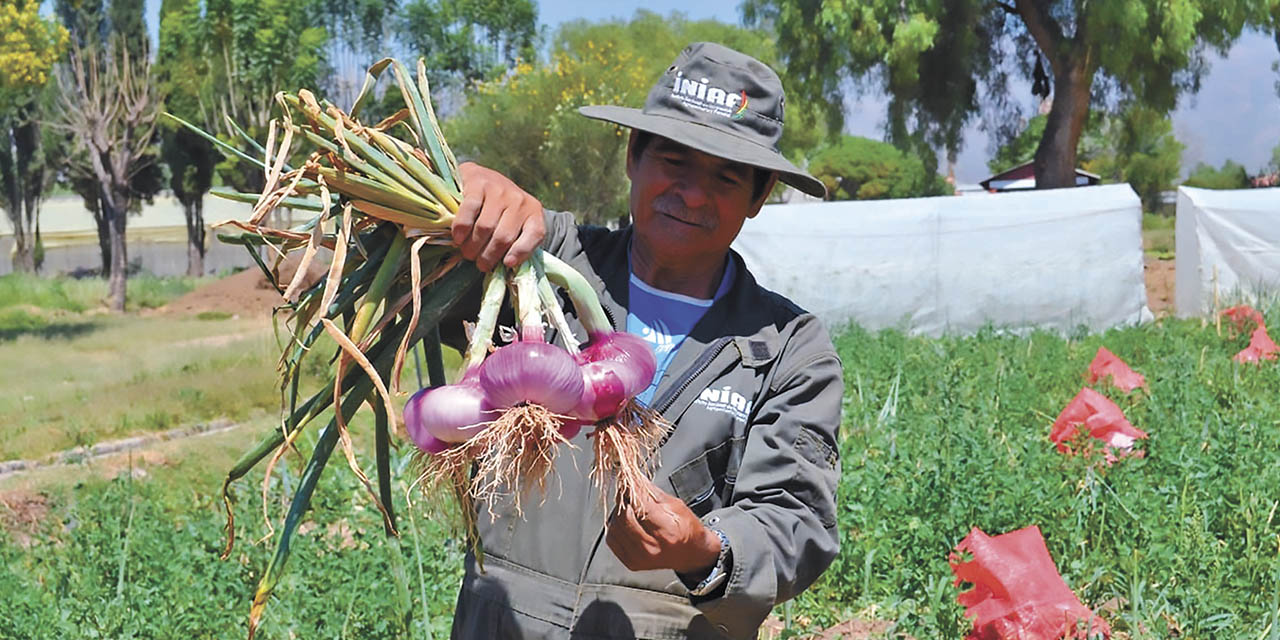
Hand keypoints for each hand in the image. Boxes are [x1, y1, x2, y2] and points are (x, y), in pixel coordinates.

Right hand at [452, 162, 545, 270]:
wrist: (482, 177)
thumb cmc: (499, 210)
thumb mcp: (515, 224)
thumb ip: (515, 242)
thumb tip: (505, 266)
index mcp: (533, 212)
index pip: (535, 234)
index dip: (521, 252)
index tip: (506, 264)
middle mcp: (519, 200)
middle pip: (504, 237)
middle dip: (488, 256)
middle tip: (479, 263)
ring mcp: (499, 190)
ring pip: (485, 227)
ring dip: (472, 246)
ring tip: (467, 252)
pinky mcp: (478, 184)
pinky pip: (469, 212)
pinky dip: (461, 229)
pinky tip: (458, 238)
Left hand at [606, 478, 720, 573]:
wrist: (691, 554)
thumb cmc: (688, 530)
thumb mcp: (676, 506)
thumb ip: (652, 493)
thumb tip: (634, 479)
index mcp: (667, 532)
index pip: (640, 505)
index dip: (631, 490)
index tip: (627, 479)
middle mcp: (652, 547)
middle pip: (624, 517)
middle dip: (623, 499)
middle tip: (626, 491)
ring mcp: (639, 557)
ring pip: (615, 527)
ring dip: (618, 512)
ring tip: (628, 507)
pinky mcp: (631, 562)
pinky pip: (612, 539)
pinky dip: (615, 526)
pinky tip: (624, 522)